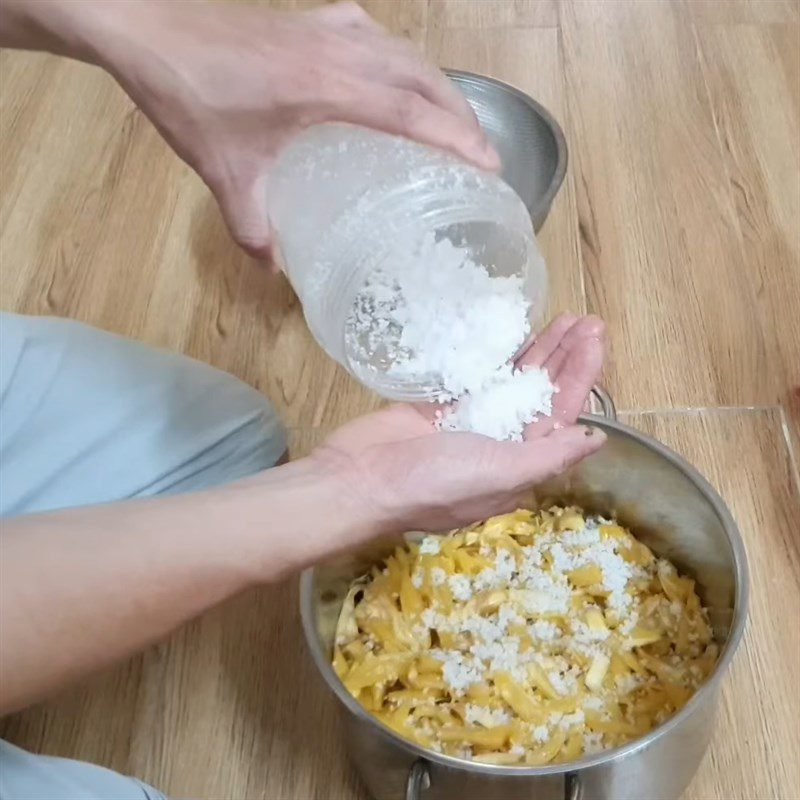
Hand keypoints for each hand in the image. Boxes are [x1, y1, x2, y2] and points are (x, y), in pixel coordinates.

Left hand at [96, 0, 497, 258]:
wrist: (150, 32)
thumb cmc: (190, 97)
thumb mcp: (224, 172)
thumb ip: (251, 227)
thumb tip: (273, 268)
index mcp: (327, 86)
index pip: (411, 111)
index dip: (456, 138)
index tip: (490, 164)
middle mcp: (340, 51)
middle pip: (423, 79)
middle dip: (461, 115)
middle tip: (484, 152)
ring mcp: (330, 28)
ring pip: (406, 54)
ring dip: (438, 87)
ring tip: (456, 122)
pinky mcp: (314, 20)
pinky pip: (378, 39)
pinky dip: (402, 63)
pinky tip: (397, 81)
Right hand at [311, 314, 605, 534]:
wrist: (363, 479)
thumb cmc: (434, 482)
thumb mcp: (501, 472)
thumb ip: (550, 455)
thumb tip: (596, 439)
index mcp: (520, 464)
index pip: (561, 414)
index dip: (580, 377)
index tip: (595, 340)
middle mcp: (501, 444)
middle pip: (542, 394)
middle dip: (565, 359)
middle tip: (588, 321)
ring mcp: (471, 422)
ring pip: (514, 382)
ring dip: (538, 353)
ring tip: (563, 320)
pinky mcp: (442, 406)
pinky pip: (479, 377)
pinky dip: (499, 357)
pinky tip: (516, 335)